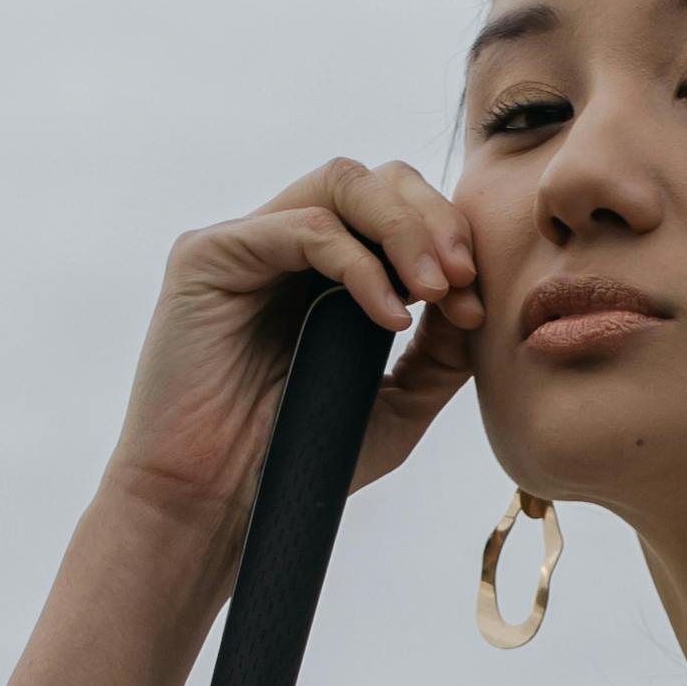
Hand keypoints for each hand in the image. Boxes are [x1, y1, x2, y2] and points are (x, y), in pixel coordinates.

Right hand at [97, 157, 485, 572]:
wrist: (220, 504)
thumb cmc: (299, 460)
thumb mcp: (395, 406)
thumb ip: (438, 353)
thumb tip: (477, 298)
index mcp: (327, 274)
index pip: (399, 211)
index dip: (449, 242)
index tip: (477, 307)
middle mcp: (286, 247)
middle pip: (375, 180)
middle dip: (433, 220)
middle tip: (462, 281)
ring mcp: (247, 245)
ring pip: (343, 184)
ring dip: (404, 228)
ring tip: (436, 290)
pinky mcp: (209, 255)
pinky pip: (304, 227)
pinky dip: (358, 263)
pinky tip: (388, 318)